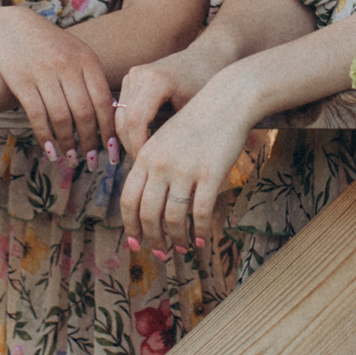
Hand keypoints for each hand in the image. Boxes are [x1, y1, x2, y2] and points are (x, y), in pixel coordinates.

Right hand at [0, 6, 114, 164]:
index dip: (109, 129)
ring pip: (61, 118)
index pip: (104, 100)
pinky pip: (37, 115)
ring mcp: (43, 72)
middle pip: (84, 113)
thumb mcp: (75, 53)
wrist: (10, 26)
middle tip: (93, 162)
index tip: (113, 150)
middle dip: (90, 142)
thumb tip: (111, 114)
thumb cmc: (49, 44)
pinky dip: (45, 137)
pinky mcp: (21, 80)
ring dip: (68, 144)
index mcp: (86, 59)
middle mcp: (67, 65)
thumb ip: (91, 79)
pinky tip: (51, 151)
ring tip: (72, 160)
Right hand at [115, 43, 232, 157]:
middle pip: (123, 120)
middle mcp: (139, 74)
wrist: (205, 58)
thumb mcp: (194, 111)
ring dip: (127, 139)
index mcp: (156, 80)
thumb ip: (175, 135)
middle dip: (131, 146)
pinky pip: (121, 110)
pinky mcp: (130, 79)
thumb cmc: (205, 86)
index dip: (138, 146)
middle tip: (144, 166)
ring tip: (143, 158)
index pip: (136, 120)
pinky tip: (140, 144)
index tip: (148, 165)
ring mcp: (132, 75)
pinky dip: (128, 129)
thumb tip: (162, 167)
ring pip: (119, 116)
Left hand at [117, 82, 250, 254]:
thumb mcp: (165, 140)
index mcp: (146, 155)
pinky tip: (202, 240)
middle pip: (147, 213)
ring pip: (173, 217)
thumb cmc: (196, 123)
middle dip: (152, 239)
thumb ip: (152, 167)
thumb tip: (146, 204)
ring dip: (176, 239)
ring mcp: (185, 169)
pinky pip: (201, 213)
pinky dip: (200, 231)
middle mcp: (161, 164)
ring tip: (182, 248)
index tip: (135, 243)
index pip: (128, 199)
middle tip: (160, 253)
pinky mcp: (211, 174)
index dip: (130, 226)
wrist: (227, 101)